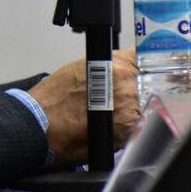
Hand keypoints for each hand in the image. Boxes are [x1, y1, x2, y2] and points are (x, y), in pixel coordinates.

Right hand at [28, 49, 139, 164]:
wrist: (42, 121)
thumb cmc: (55, 96)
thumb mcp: (84, 67)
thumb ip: (111, 66)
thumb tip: (126, 67)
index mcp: (118, 65)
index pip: (146, 59)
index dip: (146, 65)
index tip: (148, 68)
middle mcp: (127, 86)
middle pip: (148, 84)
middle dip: (138, 89)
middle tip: (116, 97)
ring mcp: (129, 110)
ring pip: (144, 107)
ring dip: (133, 110)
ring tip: (109, 113)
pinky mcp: (127, 132)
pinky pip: (137, 127)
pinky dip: (127, 127)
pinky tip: (108, 125)